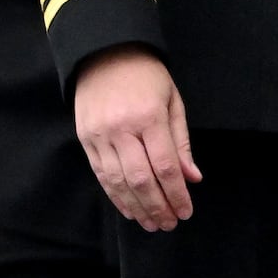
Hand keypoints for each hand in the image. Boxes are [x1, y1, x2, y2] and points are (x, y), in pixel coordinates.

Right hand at [74, 47, 197, 231]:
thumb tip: (192, 178)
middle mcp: (122, 129)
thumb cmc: (146, 76)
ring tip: (151, 223)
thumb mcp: (172, 102)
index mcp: (149, 117)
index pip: (164, 166)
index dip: (176, 194)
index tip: (186, 212)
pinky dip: (115, 195)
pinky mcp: (85, 139)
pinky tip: (129, 208)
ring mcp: (100, 135)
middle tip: (169, 224)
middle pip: (141, 179)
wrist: (103, 53)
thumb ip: (181, 142)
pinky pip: (101, 174)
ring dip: (137, 206)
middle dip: (157, 206)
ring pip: (118, 181)